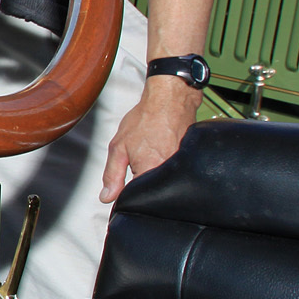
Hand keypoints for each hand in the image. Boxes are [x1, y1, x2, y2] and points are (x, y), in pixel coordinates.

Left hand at [100, 77, 198, 202]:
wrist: (171, 100)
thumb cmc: (146, 119)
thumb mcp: (119, 147)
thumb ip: (112, 175)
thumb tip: (107, 197)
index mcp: (149, 170)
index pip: (138, 198)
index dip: (129, 197)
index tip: (124, 190)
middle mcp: (169, 172)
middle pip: (154, 193)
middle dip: (143, 187)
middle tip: (138, 163)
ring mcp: (183, 167)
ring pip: (165, 184)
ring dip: (155, 177)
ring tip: (151, 154)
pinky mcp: (190, 162)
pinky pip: (177, 174)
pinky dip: (167, 170)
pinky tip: (162, 155)